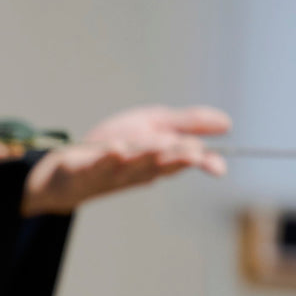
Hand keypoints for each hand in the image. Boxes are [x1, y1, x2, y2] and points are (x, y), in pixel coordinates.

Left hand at [21, 105, 230, 215]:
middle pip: (161, 161)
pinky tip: (117, 150)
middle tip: (195, 153)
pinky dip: (107, 158)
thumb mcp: (154, 127)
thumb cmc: (115, 148)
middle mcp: (137, 167)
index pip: (184, 160)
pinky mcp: (84, 169)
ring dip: (147, 156)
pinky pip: (96, 165)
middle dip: (177, 157)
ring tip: (160, 146)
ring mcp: (111, 170)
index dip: (203, 163)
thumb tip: (227, 123)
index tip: (219, 167)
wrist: (67, 172)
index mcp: (157, 158)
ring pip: (133, 164)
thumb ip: (187, 124)